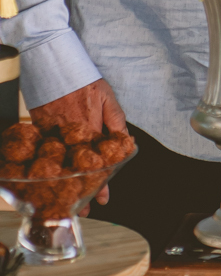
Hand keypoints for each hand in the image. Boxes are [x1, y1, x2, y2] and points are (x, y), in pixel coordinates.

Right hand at [30, 79, 126, 206]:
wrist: (56, 66)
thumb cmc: (85, 81)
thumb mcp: (108, 98)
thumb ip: (117, 120)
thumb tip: (126, 140)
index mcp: (90, 128)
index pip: (98, 161)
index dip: (102, 181)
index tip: (104, 197)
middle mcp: (71, 134)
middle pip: (78, 168)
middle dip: (82, 189)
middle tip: (86, 208)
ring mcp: (53, 132)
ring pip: (60, 163)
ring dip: (65, 182)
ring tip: (68, 200)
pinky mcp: (40, 128)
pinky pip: (44, 150)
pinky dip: (48, 164)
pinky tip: (51, 176)